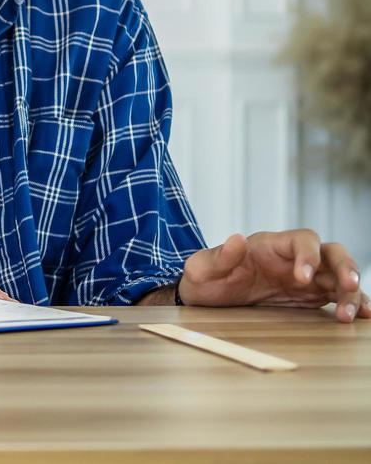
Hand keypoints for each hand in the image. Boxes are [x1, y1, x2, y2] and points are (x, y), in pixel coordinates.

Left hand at [179, 230, 370, 322]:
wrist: (207, 297)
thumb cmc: (204, 279)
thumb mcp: (200, 269)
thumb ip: (217, 257)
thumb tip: (237, 239)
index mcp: (270, 245)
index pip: (302, 240)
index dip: (308, 255)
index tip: (302, 278)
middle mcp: (293, 258)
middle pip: (331, 252)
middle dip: (344, 267)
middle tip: (348, 287)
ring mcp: (306, 277)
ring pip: (340, 276)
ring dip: (351, 292)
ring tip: (351, 316)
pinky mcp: (310, 295)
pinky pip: (338, 296)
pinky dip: (353, 303)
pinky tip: (363, 316)